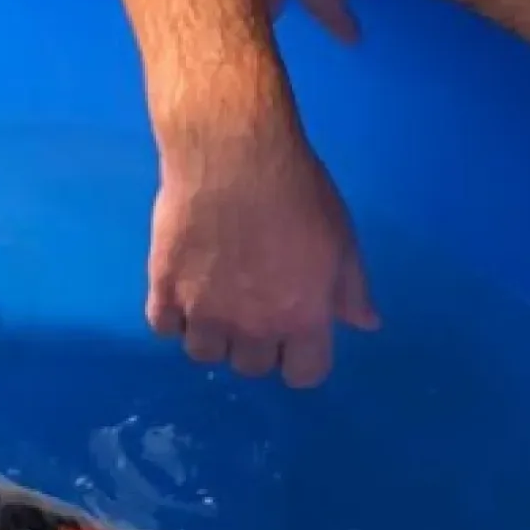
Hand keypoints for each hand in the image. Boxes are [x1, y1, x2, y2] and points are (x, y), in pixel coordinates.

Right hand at [147, 117, 378, 388]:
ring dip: (212, 334)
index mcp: (302, 318)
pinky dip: (173, 316)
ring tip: (214, 299)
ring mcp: (203, 312)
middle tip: (254, 305)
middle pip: (251, 367)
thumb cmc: (298, 191)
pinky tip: (184, 288)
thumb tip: (366, 324)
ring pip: (204, 354)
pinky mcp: (164, 290)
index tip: (296, 335)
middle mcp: (252, 327)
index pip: (303, 376)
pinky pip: (164, 328)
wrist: (233, 152)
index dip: (301, 359)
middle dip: (256, 344)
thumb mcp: (342, 238)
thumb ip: (351, 289)